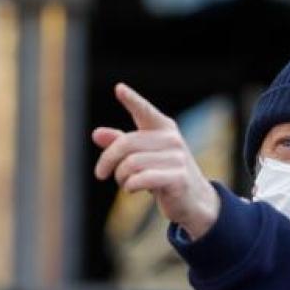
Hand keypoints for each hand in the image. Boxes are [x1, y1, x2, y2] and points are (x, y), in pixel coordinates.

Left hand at [93, 83, 220, 239]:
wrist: (193, 200)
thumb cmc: (163, 173)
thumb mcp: (141, 156)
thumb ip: (119, 144)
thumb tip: (96, 134)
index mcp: (162, 127)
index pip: (144, 111)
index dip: (132, 100)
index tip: (119, 89)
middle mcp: (171, 139)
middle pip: (125, 144)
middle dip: (107, 160)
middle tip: (101, 174)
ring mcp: (177, 157)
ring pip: (130, 164)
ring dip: (120, 177)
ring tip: (124, 183)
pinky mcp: (178, 177)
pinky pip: (142, 178)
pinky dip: (131, 186)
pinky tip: (132, 189)